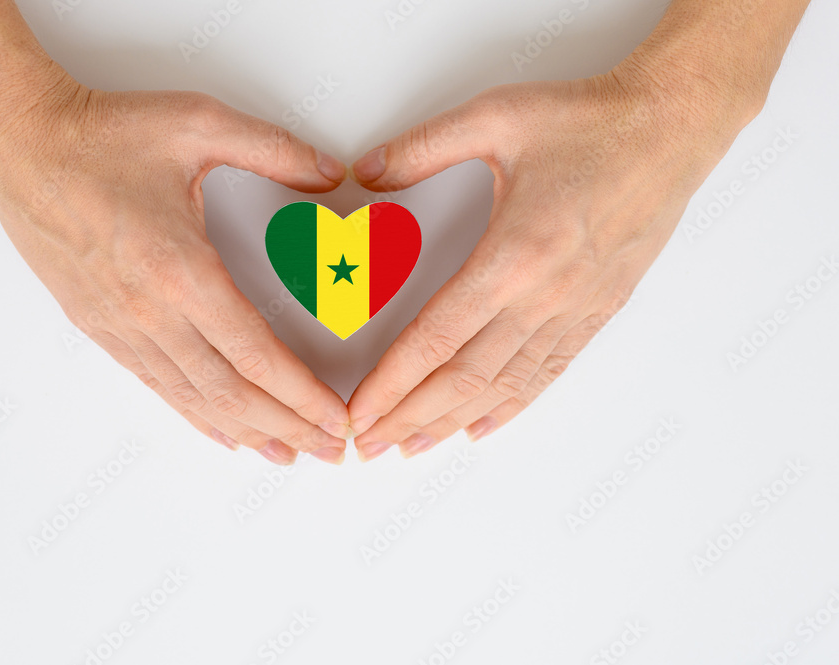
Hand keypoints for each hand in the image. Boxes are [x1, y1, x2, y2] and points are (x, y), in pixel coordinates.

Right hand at [0, 61, 350, 464]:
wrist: (20, 145)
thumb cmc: (103, 136)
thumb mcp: (199, 124)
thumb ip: (274, 150)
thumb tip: (330, 175)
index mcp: (180, 270)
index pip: (255, 355)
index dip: (301, 395)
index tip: (334, 420)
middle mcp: (150, 312)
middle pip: (231, 392)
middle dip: (286, 428)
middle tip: (327, 451)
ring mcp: (121, 326)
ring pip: (193, 399)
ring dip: (246, 432)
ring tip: (285, 456)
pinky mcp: (99, 327)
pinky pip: (156, 385)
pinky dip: (196, 415)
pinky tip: (222, 433)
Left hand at [346, 57, 757, 460]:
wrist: (673, 127)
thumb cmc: (591, 122)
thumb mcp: (494, 117)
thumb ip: (421, 148)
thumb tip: (366, 171)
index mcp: (513, 256)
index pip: (435, 338)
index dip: (392, 383)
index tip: (361, 412)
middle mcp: (544, 296)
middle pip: (463, 378)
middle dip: (410, 417)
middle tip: (371, 446)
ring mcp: (574, 310)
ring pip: (503, 386)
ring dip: (452, 422)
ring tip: (413, 447)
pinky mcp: (598, 311)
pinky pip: (547, 372)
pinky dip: (511, 405)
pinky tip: (483, 426)